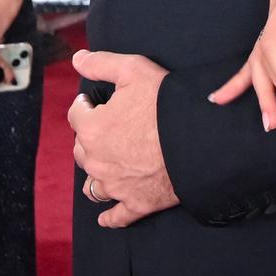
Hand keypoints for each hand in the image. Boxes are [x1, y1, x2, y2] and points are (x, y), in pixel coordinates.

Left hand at [69, 50, 177, 227]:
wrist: (199, 141)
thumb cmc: (167, 105)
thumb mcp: (134, 70)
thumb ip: (102, 63)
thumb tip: (77, 58)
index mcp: (93, 128)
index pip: (76, 114)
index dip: (83, 105)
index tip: (91, 101)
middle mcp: (97, 160)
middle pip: (81, 150)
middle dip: (89, 138)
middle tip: (106, 129)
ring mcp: (115, 186)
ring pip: (92, 185)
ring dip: (95, 175)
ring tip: (104, 166)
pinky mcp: (135, 204)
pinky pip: (115, 216)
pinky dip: (109, 217)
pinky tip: (106, 216)